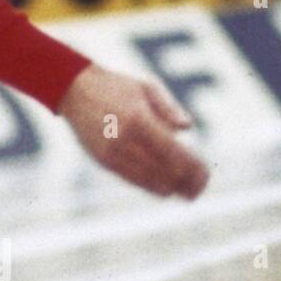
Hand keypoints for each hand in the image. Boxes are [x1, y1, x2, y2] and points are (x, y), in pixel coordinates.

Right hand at [58, 62, 209, 198]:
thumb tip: (187, 128)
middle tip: (199, 188)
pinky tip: (164, 189)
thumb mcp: (146, 87)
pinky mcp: (102, 159)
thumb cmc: (115, 86)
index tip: (205, 175)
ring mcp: (111, 152)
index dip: (193, 168)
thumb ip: (169, 108)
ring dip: (170, 188)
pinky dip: (150, 186)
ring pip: (148, 180)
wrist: (74, 90)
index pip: (174, 153)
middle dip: (186, 182)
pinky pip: (131, 179)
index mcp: (139, 119)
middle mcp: (124, 139)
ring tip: (186, 193)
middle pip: (164, 170)